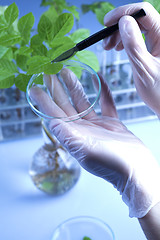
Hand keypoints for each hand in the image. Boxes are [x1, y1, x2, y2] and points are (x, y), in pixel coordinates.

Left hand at [29, 68, 159, 217]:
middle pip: (65, 105)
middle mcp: (82, 129)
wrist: (135, 169)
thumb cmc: (111, 164)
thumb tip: (49, 122)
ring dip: (75, 87)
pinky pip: (106, 103)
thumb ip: (67, 136)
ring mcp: (97, 125)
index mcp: (73, 135)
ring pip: (83, 102)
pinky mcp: (111, 123)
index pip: (54, 115)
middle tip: (49, 73)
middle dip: (57, 89)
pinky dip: (102, 91)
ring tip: (67, 71)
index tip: (35, 87)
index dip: (44, 101)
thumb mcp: (85, 151)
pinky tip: (98, 78)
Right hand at [103, 2, 159, 117]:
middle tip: (106, 42)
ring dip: (120, 34)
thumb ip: (134, 45)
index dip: (123, 13)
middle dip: (119, 26)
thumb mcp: (143, 69)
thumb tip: (124, 22)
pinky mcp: (154, 47)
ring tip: (110, 47)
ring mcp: (159, 41)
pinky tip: (119, 48)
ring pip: (137, 26)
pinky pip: (139, 36)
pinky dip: (126, 40)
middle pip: (139, 18)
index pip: (144, 11)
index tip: (107, 22)